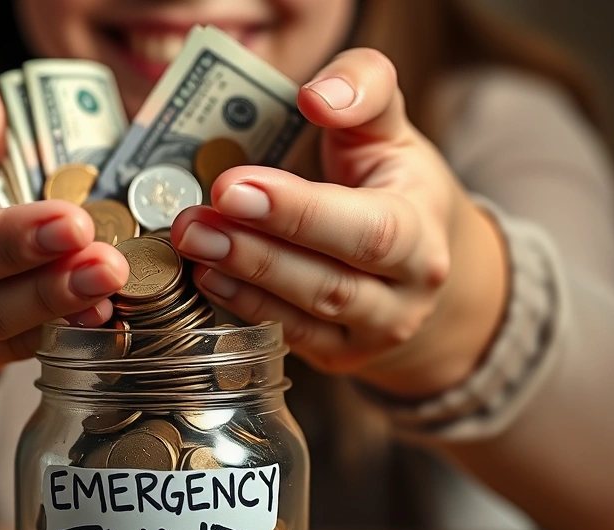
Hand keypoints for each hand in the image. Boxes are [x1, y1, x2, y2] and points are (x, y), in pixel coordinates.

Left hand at [171, 49, 507, 396]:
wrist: (419, 264)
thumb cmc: (395, 186)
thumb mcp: (391, 129)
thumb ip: (364, 90)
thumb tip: (319, 95)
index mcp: (422, 233)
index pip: (368, 229)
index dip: (299, 212)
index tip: (233, 187)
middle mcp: (403, 296)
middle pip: (331, 282)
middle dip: (257, 251)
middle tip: (193, 220)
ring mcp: (370, 334)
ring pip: (306, 314)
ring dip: (241, 277)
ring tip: (190, 240)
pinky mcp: (336, 355)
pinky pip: (288, 336)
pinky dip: (242, 306)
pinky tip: (206, 275)